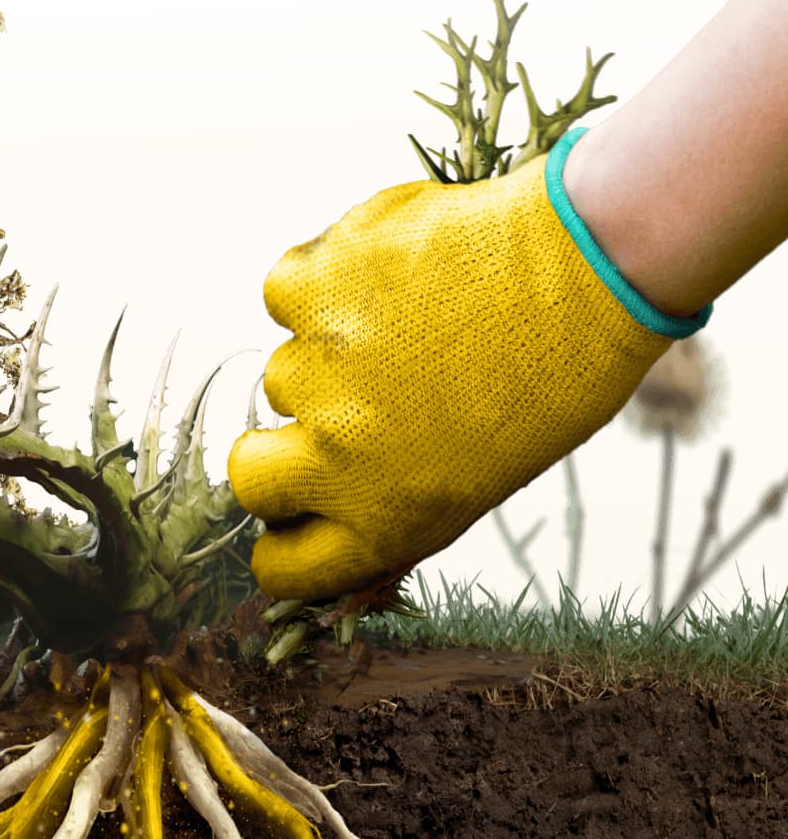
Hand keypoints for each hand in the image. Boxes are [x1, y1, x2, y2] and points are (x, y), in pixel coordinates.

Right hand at [228, 131, 708, 603]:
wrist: (588, 271)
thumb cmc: (555, 380)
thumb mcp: (483, 481)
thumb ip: (399, 503)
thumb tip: (338, 514)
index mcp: (382, 521)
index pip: (281, 567)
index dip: (282, 539)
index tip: (294, 516)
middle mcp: (339, 457)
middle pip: (249, 477)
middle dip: (272, 454)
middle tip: (324, 417)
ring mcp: (318, 372)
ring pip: (281, 375)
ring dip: (322, 357)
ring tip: (402, 327)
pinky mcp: (313, 288)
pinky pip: (283, 293)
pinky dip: (321, 279)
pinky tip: (384, 272)